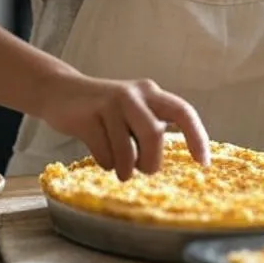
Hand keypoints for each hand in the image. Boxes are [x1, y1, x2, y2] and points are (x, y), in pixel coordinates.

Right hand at [39, 74, 210, 181]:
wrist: (61, 91)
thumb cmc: (105, 111)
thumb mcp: (134, 112)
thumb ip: (151, 129)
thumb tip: (165, 162)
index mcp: (151, 93)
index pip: (183, 112)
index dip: (196, 137)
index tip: (203, 163)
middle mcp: (134, 95)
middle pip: (154, 135)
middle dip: (151, 162)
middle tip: (145, 171)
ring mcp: (109, 103)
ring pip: (127, 150)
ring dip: (126, 169)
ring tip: (122, 171)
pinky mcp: (87, 116)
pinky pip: (104, 153)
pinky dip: (106, 164)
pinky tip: (102, 157)